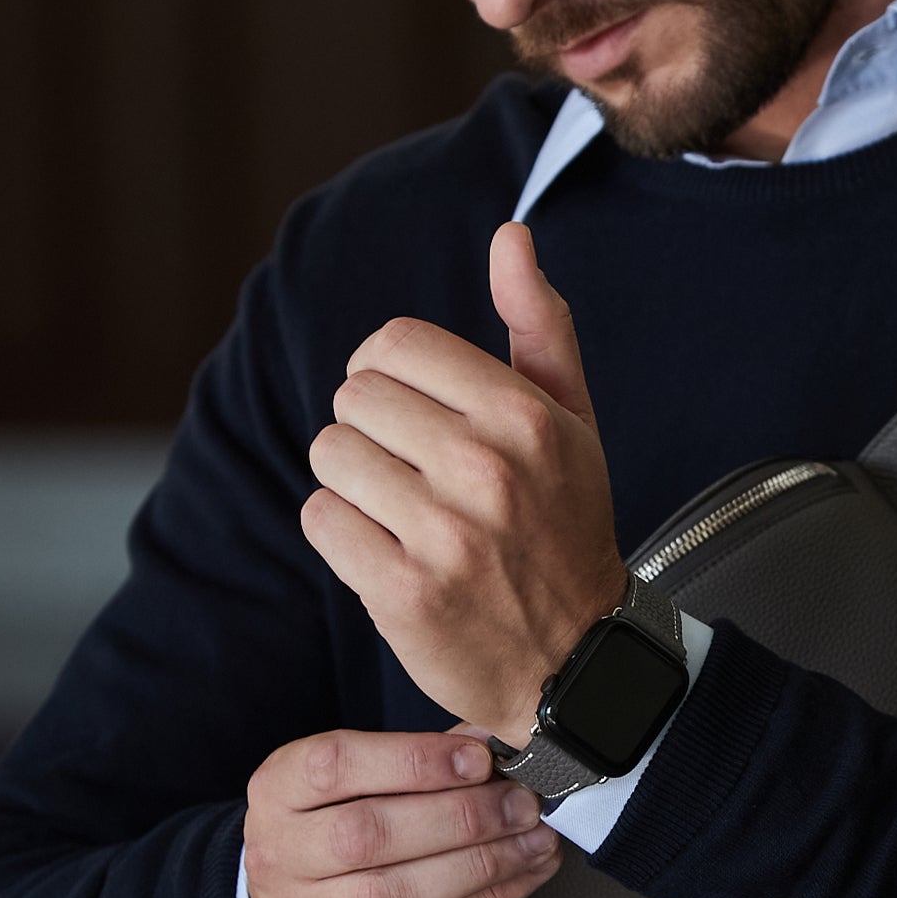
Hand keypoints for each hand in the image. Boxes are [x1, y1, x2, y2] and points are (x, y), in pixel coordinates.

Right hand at [242, 728, 561, 897]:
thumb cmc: (335, 836)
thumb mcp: (353, 786)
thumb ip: (416, 758)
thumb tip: (491, 737)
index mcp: (277, 792)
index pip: (335, 766)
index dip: (413, 760)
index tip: (478, 758)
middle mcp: (280, 856)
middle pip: (368, 834)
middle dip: (460, 816)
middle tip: (520, 803)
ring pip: (397, 893)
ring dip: (482, 864)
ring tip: (534, 839)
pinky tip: (524, 875)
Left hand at [301, 223, 624, 739]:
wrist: (575, 661)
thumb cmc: (565, 527)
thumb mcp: (573, 421)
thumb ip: (540, 325)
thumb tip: (510, 236)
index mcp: (524, 415)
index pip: (392, 345)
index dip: (385, 374)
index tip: (411, 413)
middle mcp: (486, 467)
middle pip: (352, 398)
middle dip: (371, 433)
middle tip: (413, 475)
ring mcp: (445, 532)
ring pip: (330, 458)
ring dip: (352, 485)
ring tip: (402, 514)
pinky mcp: (403, 590)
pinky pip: (321, 521)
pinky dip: (343, 536)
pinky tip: (389, 553)